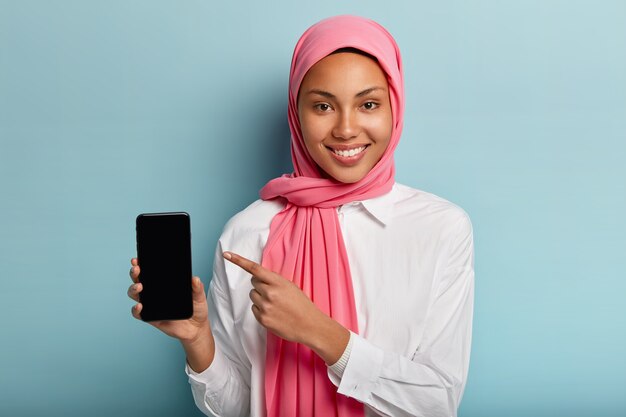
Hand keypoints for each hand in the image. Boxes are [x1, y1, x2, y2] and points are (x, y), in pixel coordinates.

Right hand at [127, 258, 209, 343]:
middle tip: (137, 270)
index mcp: (164, 284)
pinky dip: (136, 310)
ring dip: (133, 289)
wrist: (196, 328)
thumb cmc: (196, 309)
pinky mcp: (151, 317)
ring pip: (135, 295)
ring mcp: (151, 304)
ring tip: (140, 287)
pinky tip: (140, 306)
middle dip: (135, 273)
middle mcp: (154, 293)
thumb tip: (194, 278)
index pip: (150, 272)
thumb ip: (197, 288)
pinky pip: (138, 314)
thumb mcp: (198, 296)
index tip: (138, 259)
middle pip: (138, 280)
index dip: (141, 265)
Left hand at [223, 251, 348, 363]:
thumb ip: (274, 281)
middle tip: (274, 293)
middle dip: (261, 285)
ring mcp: (265, 307)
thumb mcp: (291, 287)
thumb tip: (258, 277)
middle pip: (253, 283)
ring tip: (275, 305)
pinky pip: (254, 309)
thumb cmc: (302, 304)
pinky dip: (261, 310)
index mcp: (278, 282)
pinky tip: (274, 313)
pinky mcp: (262, 319)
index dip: (239, 260)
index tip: (226, 254)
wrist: (309, 325)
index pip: (255, 268)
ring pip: (253, 296)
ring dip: (260, 298)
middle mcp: (269, 293)